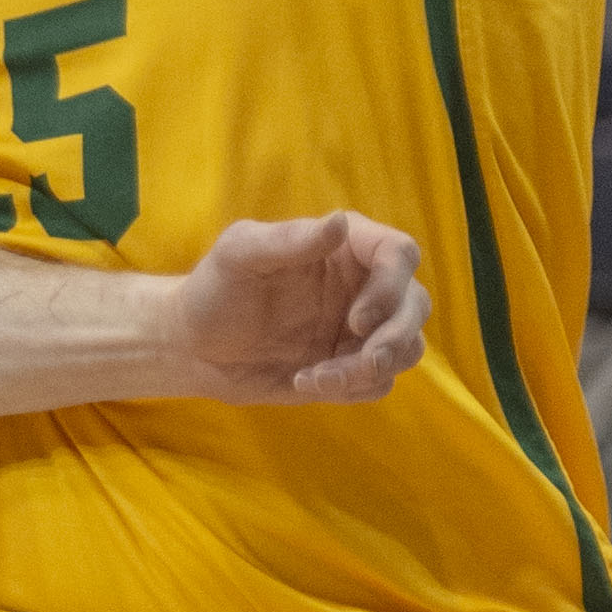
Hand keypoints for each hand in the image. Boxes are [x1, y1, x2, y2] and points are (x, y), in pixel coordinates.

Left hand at [168, 213, 430, 403]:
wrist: (194, 347)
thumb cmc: (214, 288)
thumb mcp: (240, 255)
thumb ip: (289, 240)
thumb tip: (340, 222)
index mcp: (345, 247)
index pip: (400, 255)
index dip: (392, 287)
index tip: (357, 319)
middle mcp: (361, 286)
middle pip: (416, 305)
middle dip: (395, 337)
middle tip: (361, 360)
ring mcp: (359, 330)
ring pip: (406, 349)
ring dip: (373, 368)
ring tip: (320, 376)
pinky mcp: (349, 368)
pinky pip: (378, 383)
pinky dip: (352, 388)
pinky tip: (304, 381)